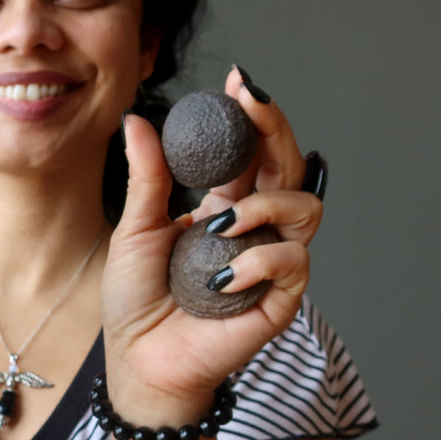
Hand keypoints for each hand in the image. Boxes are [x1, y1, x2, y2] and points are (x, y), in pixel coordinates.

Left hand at [102, 68, 322, 409]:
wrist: (138, 358)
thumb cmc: (136, 299)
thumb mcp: (136, 229)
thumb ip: (148, 177)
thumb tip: (138, 118)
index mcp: (224, 208)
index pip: (251, 153)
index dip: (253, 115)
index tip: (238, 81)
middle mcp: (255, 229)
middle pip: (288, 166)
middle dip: (275, 129)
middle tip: (252, 102)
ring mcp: (271, 263)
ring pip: (304, 207)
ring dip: (264, 204)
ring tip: (221, 226)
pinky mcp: (281, 299)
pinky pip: (292, 261)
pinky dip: (258, 261)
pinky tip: (224, 277)